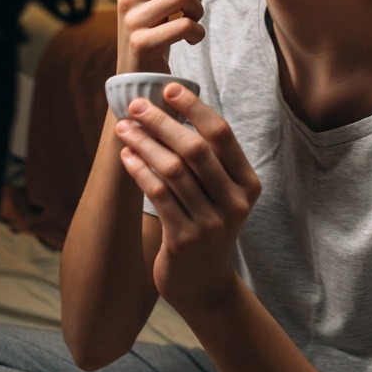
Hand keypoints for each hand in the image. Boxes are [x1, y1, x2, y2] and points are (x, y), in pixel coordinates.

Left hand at [115, 83, 261, 311]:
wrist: (202, 282)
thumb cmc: (204, 223)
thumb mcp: (217, 191)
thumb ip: (205, 157)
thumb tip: (168, 105)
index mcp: (247, 183)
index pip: (222, 134)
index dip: (194, 107)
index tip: (167, 88)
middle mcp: (235, 202)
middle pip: (196, 149)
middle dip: (162, 122)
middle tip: (135, 106)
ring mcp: (212, 224)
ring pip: (173, 171)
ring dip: (144, 144)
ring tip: (123, 128)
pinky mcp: (186, 240)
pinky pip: (159, 195)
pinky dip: (140, 170)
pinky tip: (126, 156)